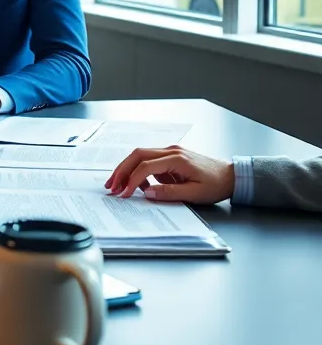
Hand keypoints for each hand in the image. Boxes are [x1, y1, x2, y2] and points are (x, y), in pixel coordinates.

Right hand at [104, 147, 235, 204]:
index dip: (131, 180)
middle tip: (111, 185)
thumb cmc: (216, 185)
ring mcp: (170, 152)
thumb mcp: (195, 194)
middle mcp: (170, 151)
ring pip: (140, 156)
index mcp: (177, 159)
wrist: (232, 176)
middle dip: (121, 170)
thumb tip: (147, 193)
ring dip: (127, 169)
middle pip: (137, 155)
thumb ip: (170, 193)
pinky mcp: (171, 157)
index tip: (123, 194)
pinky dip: (140, 172)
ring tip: (119, 186)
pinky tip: (140, 186)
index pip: (146, 167)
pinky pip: (149, 161)